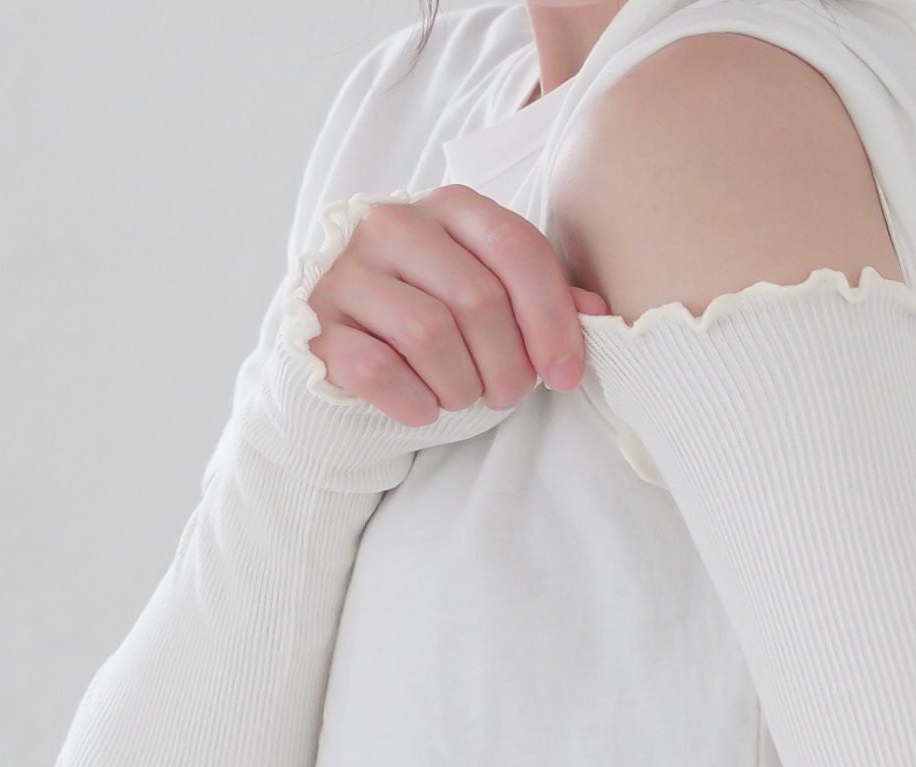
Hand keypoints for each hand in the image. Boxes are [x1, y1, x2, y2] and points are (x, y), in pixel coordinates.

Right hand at [305, 185, 610, 425]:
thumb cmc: (436, 335)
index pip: (516, 248)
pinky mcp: (316, 324)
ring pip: (429, 334)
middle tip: (508, 396)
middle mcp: (391, 224)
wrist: (347, 367)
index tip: (565, 375)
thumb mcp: (495, 309)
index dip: (551, 318)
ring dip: (460, 387)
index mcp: (447, 208)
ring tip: (462, 398)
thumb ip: (545, 301)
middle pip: (477, 298)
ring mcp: (346, 271)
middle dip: (507, 365)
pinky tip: (423, 410)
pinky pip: (377, 369)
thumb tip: (599, 313)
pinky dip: (414, 402)